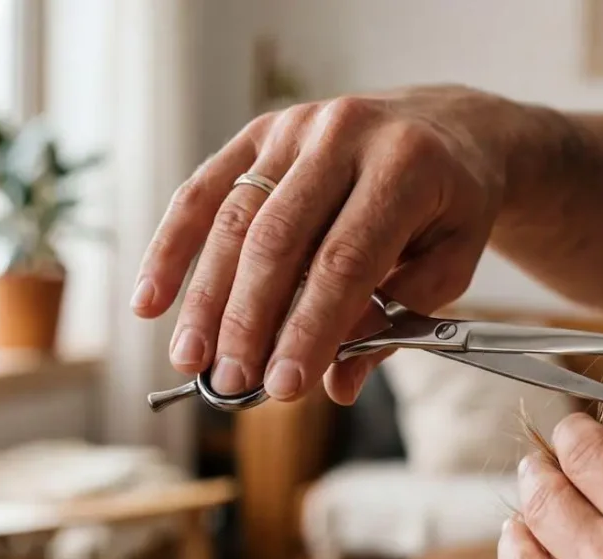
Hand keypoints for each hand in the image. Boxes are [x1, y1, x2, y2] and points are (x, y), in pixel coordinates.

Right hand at [131, 85, 520, 403]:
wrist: (446, 128)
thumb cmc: (450, 205)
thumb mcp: (451, 262)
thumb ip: (399, 320)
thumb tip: (337, 382)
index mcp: (405, 166)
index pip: (345, 260)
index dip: (308, 328)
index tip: (284, 386)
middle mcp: (344, 135)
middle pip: (279, 240)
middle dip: (249, 321)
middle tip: (231, 384)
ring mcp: (296, 128)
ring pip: (233, 219)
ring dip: (206, 297)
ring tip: (193, 360)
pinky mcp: (261, 132)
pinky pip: (203, 191)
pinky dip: (172, 248)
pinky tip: (151, 301)